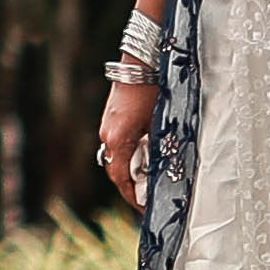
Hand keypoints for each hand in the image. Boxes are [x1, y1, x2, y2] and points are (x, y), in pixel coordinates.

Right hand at [97, 77, 159, 205]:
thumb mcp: (159, 124)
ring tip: (149, 179)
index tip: (143, 208)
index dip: (132, 196)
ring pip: (116, 156)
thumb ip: (156, 150)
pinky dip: (129, 155)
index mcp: (118, 139)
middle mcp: (107, 134)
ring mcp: (107, 125)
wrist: (141, 61)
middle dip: (131, 186)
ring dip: (130, 169)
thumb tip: (162, 172)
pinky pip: (117, 144)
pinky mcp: (111, 117)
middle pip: (116, 169)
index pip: (120, 178)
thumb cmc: (154, 91)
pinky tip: (145, 156)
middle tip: (148, 198)